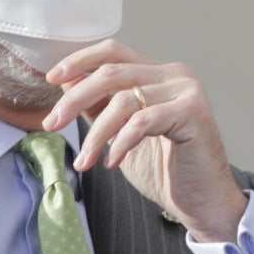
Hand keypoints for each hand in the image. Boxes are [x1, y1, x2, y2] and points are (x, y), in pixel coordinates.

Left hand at [43, 41, 247, 243]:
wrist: (202, 202)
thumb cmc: (164, 169)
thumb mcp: (120, 133)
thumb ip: (100, 106)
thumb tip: (65, 81)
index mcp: (158, 74)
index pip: (113, 51)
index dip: (79, 60)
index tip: (51, 78)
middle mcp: (175, 75)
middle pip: (112, 72)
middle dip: (75, 98)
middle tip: (52, 123)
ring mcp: (187, 91)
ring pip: (123, 100)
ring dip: (96, 134)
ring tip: (85, 161)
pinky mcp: (193, 113)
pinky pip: (142, 122)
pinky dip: (121, 143)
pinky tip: (112, 163)